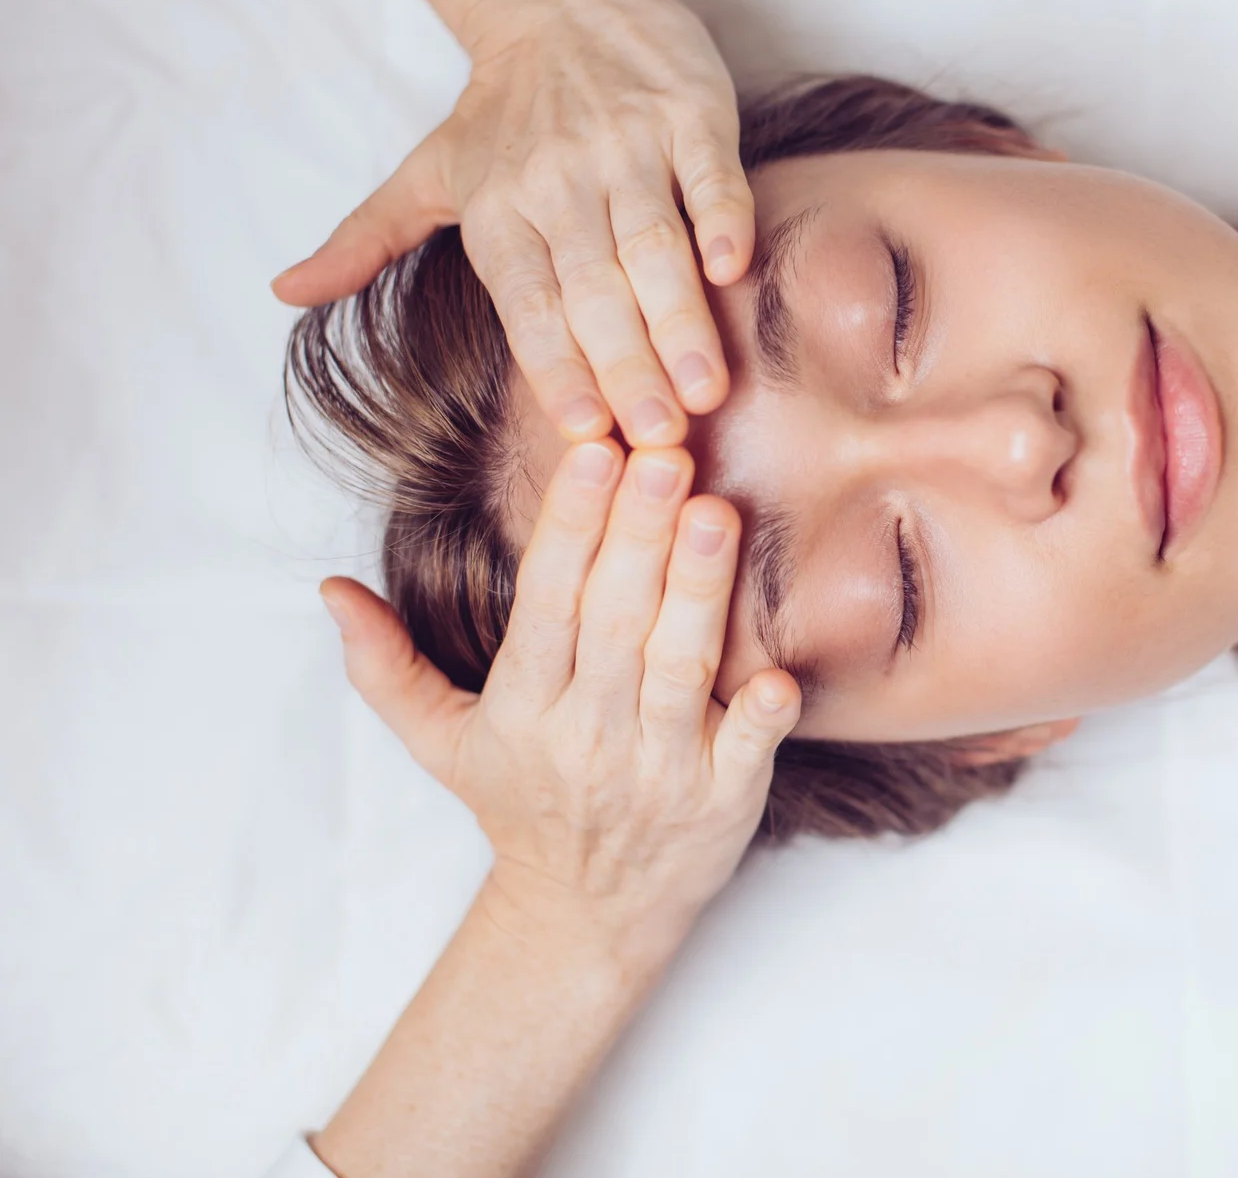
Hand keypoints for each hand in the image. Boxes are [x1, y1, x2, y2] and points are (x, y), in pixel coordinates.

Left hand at [273, 0, 750, 448]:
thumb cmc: (501, 108)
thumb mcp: (427, 173)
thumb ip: (365, 240)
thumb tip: (282, 292)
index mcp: (498, 207)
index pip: (528, 303)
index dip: (557, 366)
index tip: (585, 432)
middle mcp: (560, 181)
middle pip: (597, 287)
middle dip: (630, 365)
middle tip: (661, 437)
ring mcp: (627, 146)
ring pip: (654, 244)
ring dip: (681, 317)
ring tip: (706, 387)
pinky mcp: (689, 113)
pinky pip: (708, 176)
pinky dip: (722, 218)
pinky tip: (733, 268)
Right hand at [318, 442, 798, 972]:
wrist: (588, 916)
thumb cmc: (522, 805)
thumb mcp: (440, 743)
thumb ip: (386, 666)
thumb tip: (330, 588)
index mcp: (524, 707)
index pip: (547, 602)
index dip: (570, 527)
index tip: (593, 452)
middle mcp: (590, 733)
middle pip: (616, 621)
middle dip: (638, 535)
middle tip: (663, 455)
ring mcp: (660, 768)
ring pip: (679, 667)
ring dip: (698, 590)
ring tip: (716, 512)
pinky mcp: (722, 799)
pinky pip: (746, 751)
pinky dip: (760, 716)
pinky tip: (777, 673)